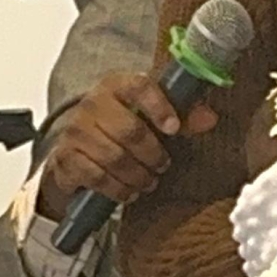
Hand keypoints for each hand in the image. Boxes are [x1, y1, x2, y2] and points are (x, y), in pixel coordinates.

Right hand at [37, 70, 218, 217]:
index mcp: (117, 85)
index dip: (159, 106)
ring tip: (149, 181)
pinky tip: (129, 191)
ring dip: (138, 175)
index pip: (140, 86)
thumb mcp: (152, 118)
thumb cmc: (123, 128)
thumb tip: (210, 118)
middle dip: (152, 154)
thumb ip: (183, 118)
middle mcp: (93, 103)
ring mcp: (75, 130)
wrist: (78, 148)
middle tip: (163, 166)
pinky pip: (96, 176)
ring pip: (114, 157)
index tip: (174, 128)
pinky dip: (117, 188)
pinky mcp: (65, 156)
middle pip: (130, 130)